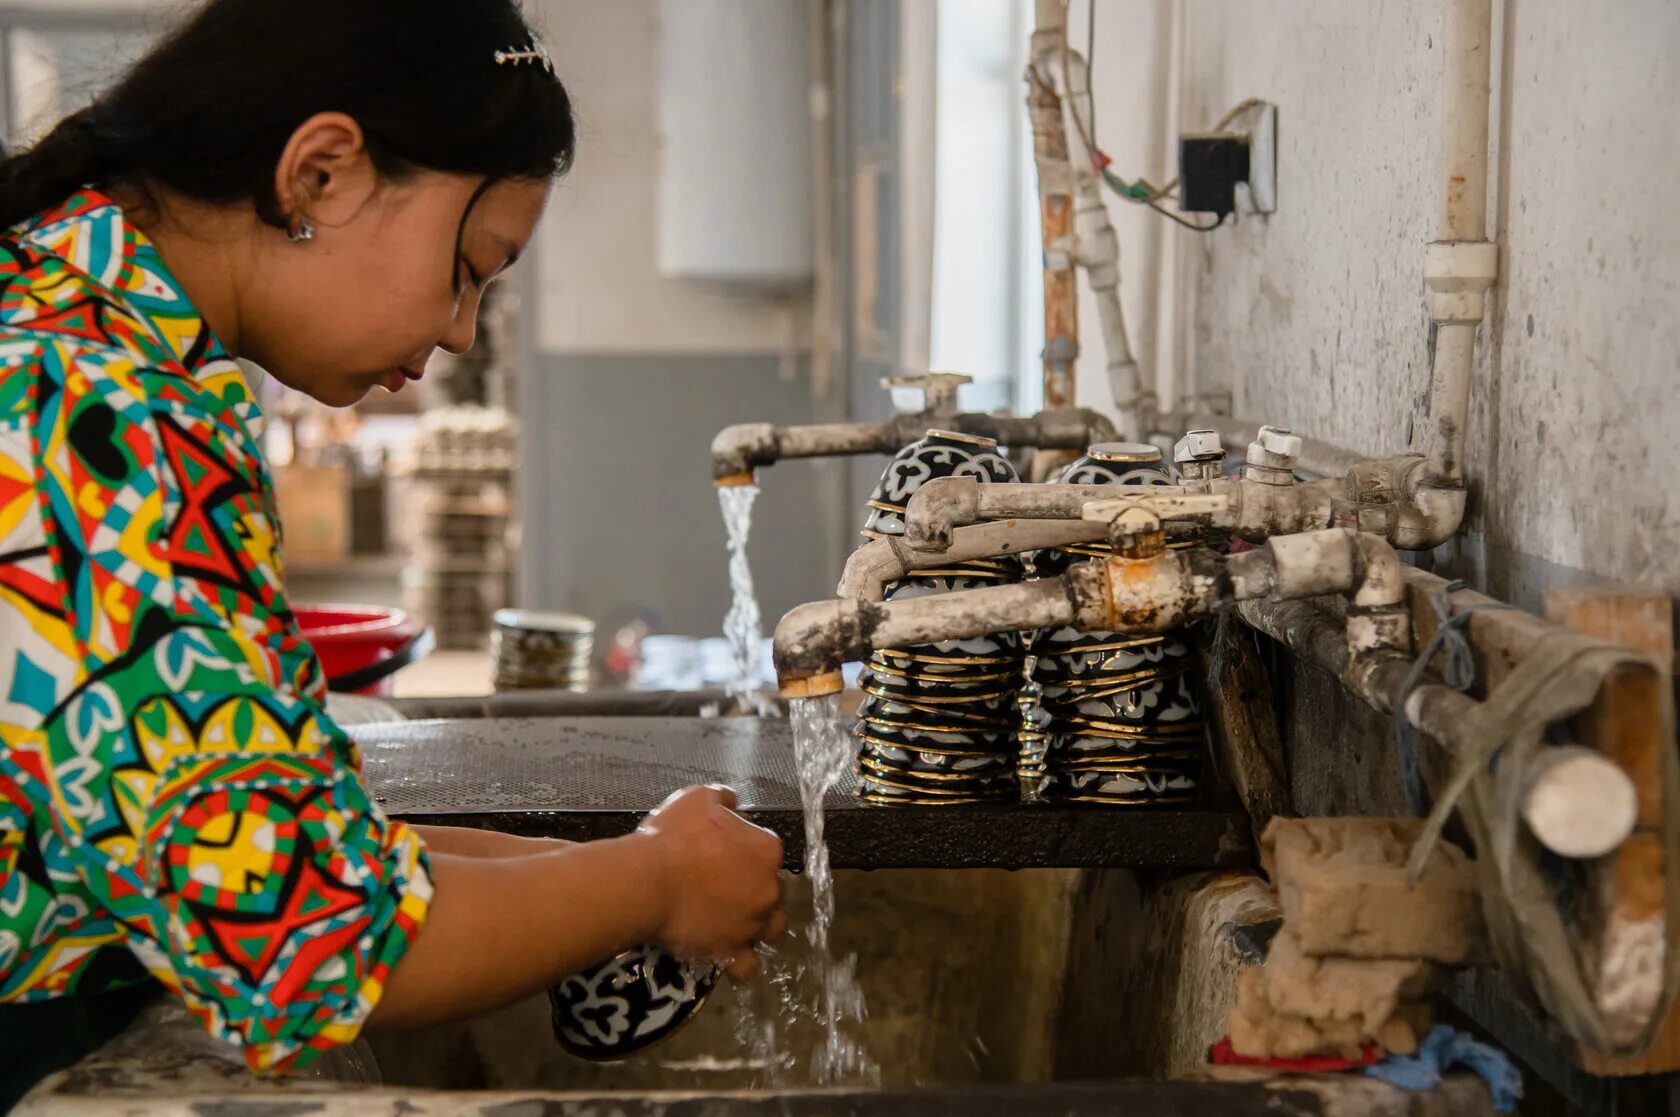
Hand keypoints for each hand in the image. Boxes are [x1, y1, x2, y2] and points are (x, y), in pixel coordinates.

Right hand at [637, 786, 784, 974]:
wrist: (649, 880)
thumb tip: (732, 801)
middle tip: (722, 888)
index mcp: (766, 850)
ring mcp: (753, 923)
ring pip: (771, 929)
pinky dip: (740, 963)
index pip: (766, 851)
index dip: (744, 852)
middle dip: (753, 889)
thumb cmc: (673, 837)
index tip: (721, 854)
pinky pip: (748, 967)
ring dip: (757, 925)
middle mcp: (769, 888)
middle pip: (772, 890)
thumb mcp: (698, 798)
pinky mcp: (733, 951)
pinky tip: (726, 954)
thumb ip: (723, 798)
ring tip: (733, 922)